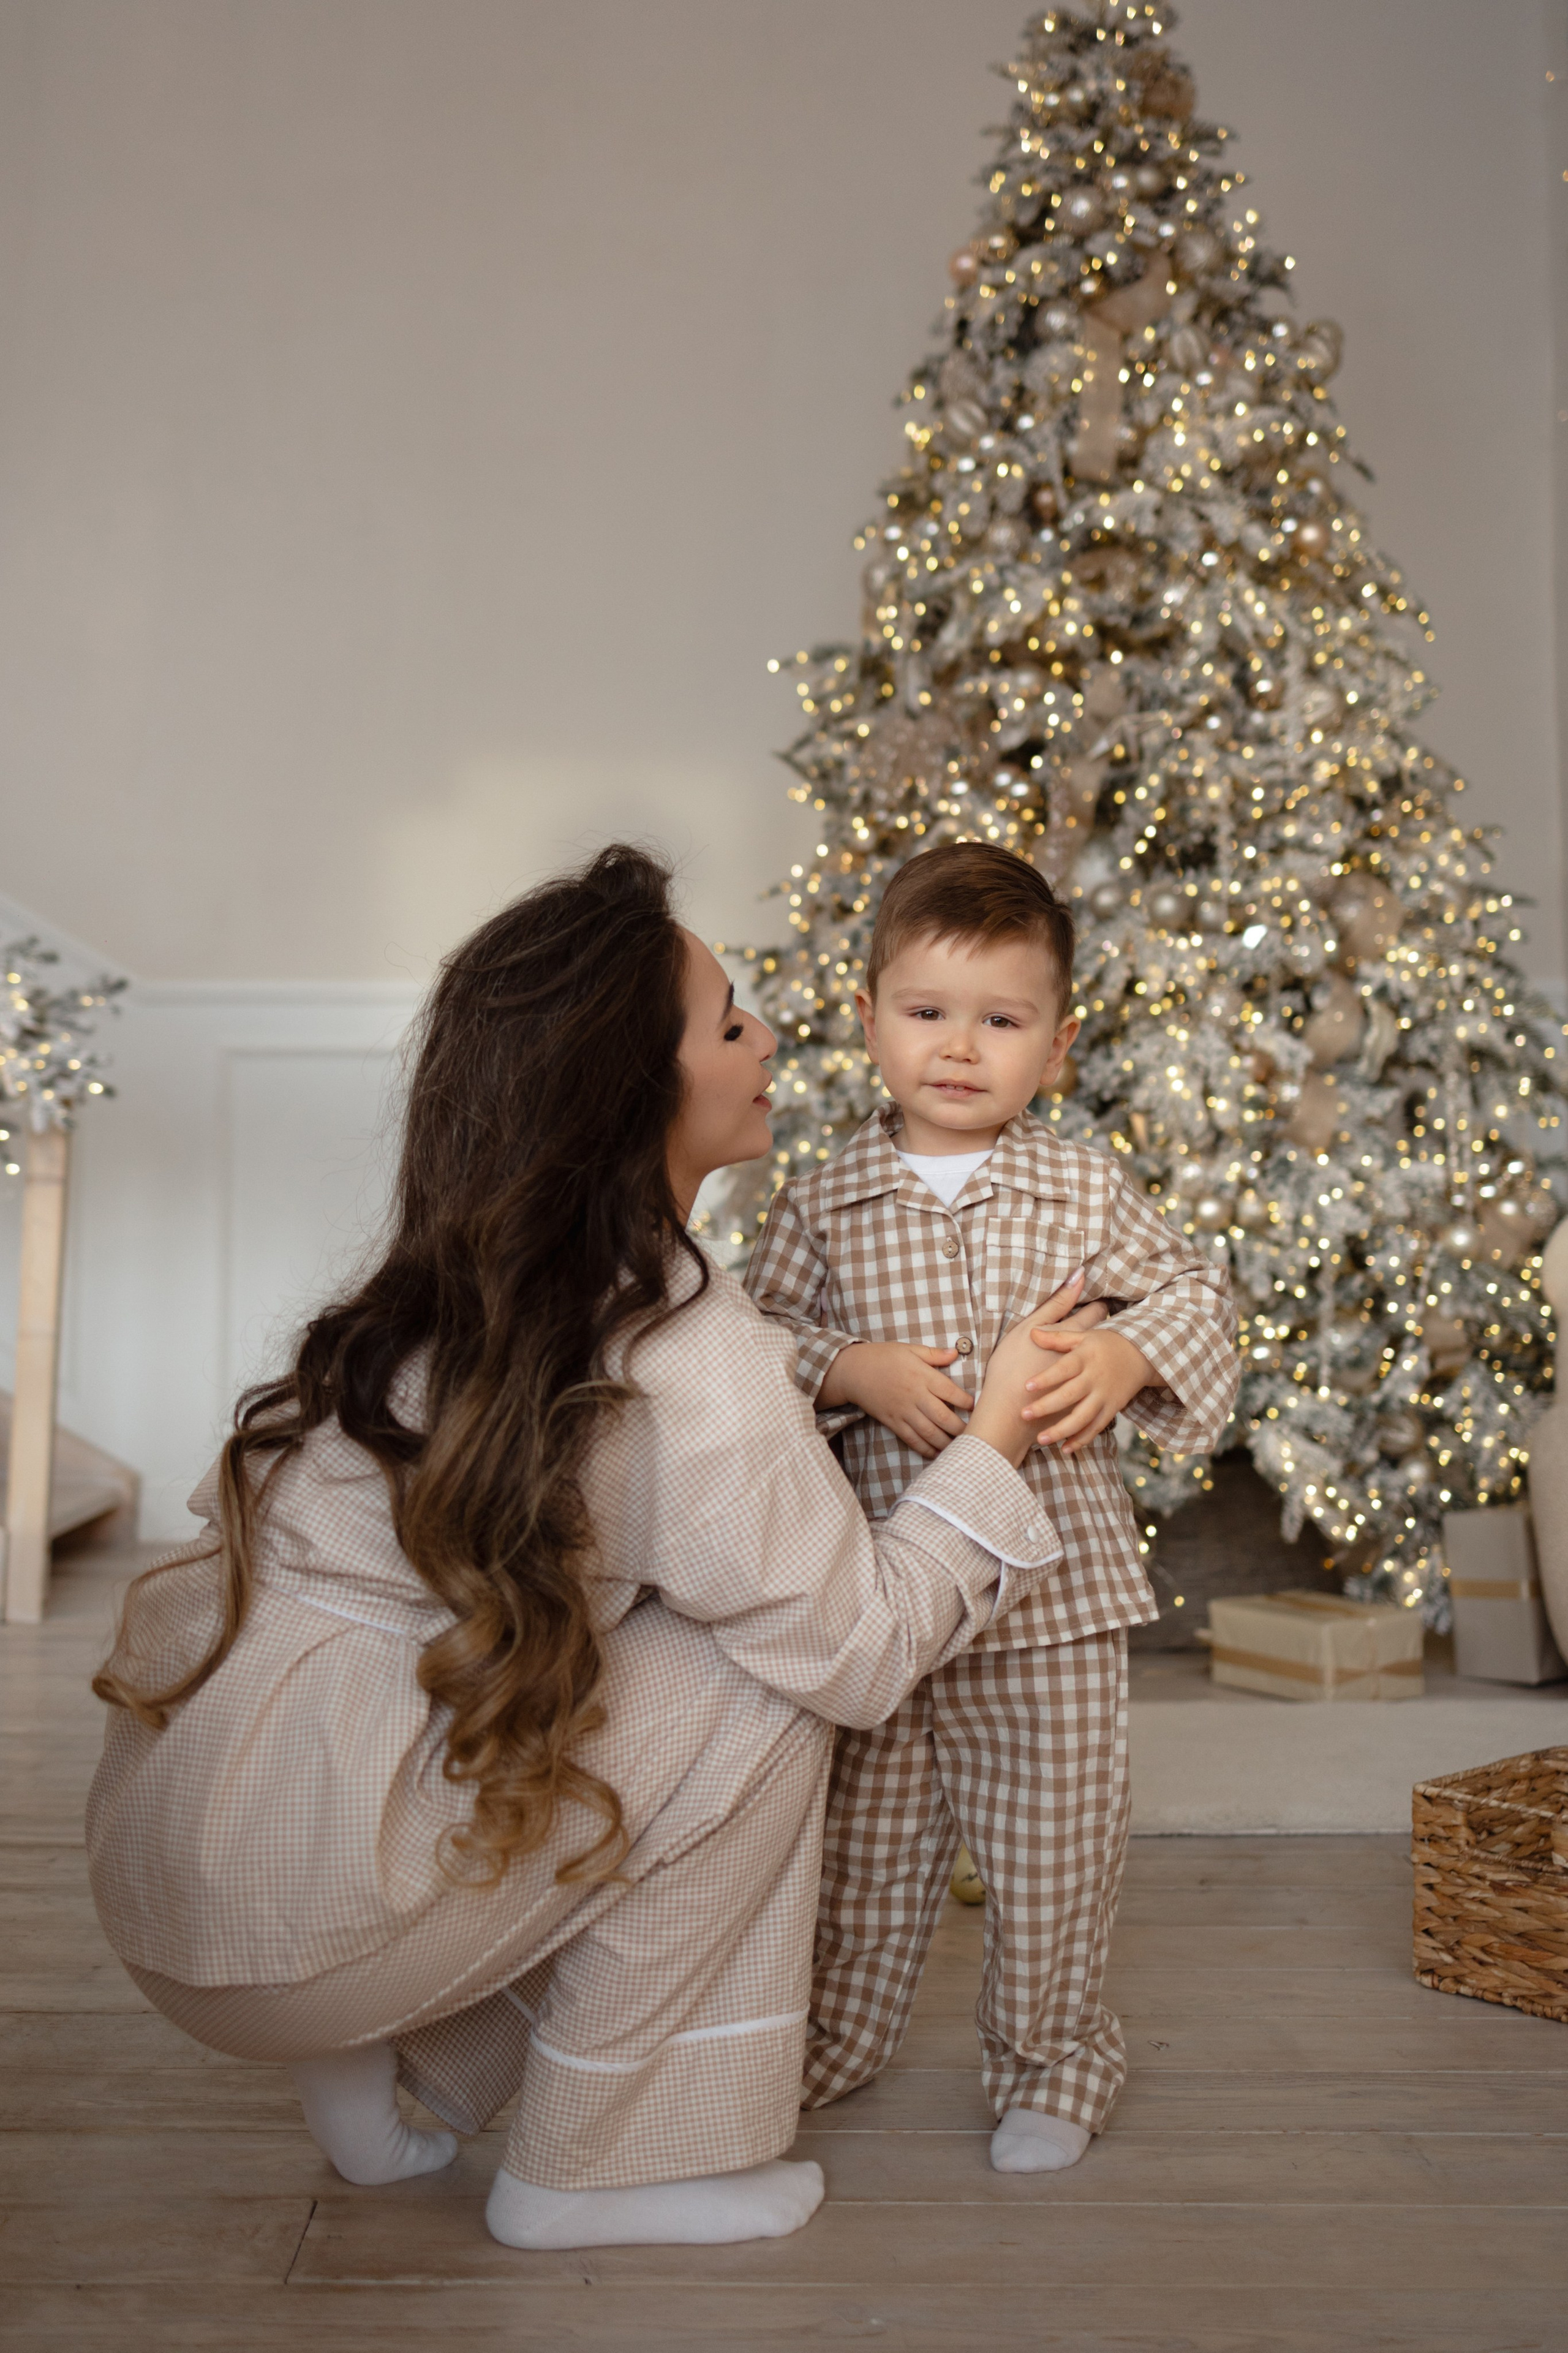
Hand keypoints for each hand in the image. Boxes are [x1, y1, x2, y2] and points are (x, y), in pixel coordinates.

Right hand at [820, 1342, 972, 1459]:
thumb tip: (956, 1353)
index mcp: (922, 1376)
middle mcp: (915, 1395)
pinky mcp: (893, 1422)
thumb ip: (934, 1354)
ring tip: (961, 1447)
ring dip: (947, 1442)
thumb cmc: (884, 1357)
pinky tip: (937, 1454)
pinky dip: (925, 1449)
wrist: (853, 1371)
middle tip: (975, 1433)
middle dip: (961, 1428)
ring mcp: (903, 1411)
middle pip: (943, 1417)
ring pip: (929, 1432)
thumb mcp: (910, 1349)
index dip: (967, 1402)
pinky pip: (911, 1439)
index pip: (951, 1392)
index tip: (977, 1407)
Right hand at [965, 1271, 1088, 1466]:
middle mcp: (1087, 1360)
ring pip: (1102, 1367)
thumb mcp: (1029, 1328)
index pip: (1097, 1312)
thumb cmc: (1011, 1367)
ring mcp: (1085, 1384)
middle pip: (1104, 1338)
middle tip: (1095, 1331)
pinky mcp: (1080, 1406)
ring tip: (1094, 1357)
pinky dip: (1093, 1388)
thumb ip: (1055, 1304)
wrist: (1007, 1413)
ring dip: (1100, 1361)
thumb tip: (1079, 1276)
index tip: (1094, 1304)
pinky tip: (1087, 1386)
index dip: (1097, 1306)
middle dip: (1103, 1333)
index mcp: (1074, 1337)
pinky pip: (1095, 1394)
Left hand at [1023, 1327, 1159, 1456]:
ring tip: (1040, 1440)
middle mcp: (1094, 1378)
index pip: (1063, 1369)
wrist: (1142, 1355)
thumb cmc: (1105, 1344)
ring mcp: (1104, 1396)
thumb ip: (1057, 1337)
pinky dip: (1082, 1439)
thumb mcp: (1083, 1336)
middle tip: (1024, 1415)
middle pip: (1069, 1396)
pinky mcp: (1112, 1409)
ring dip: (1061, 1430)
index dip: (1046, 1378)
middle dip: (1046, 1407)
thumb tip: (1031, 1332)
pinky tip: (1065, 1448)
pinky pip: (1096, 1427)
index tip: (1026, 1386)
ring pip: (1082, 1417)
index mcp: (1086, 1358)